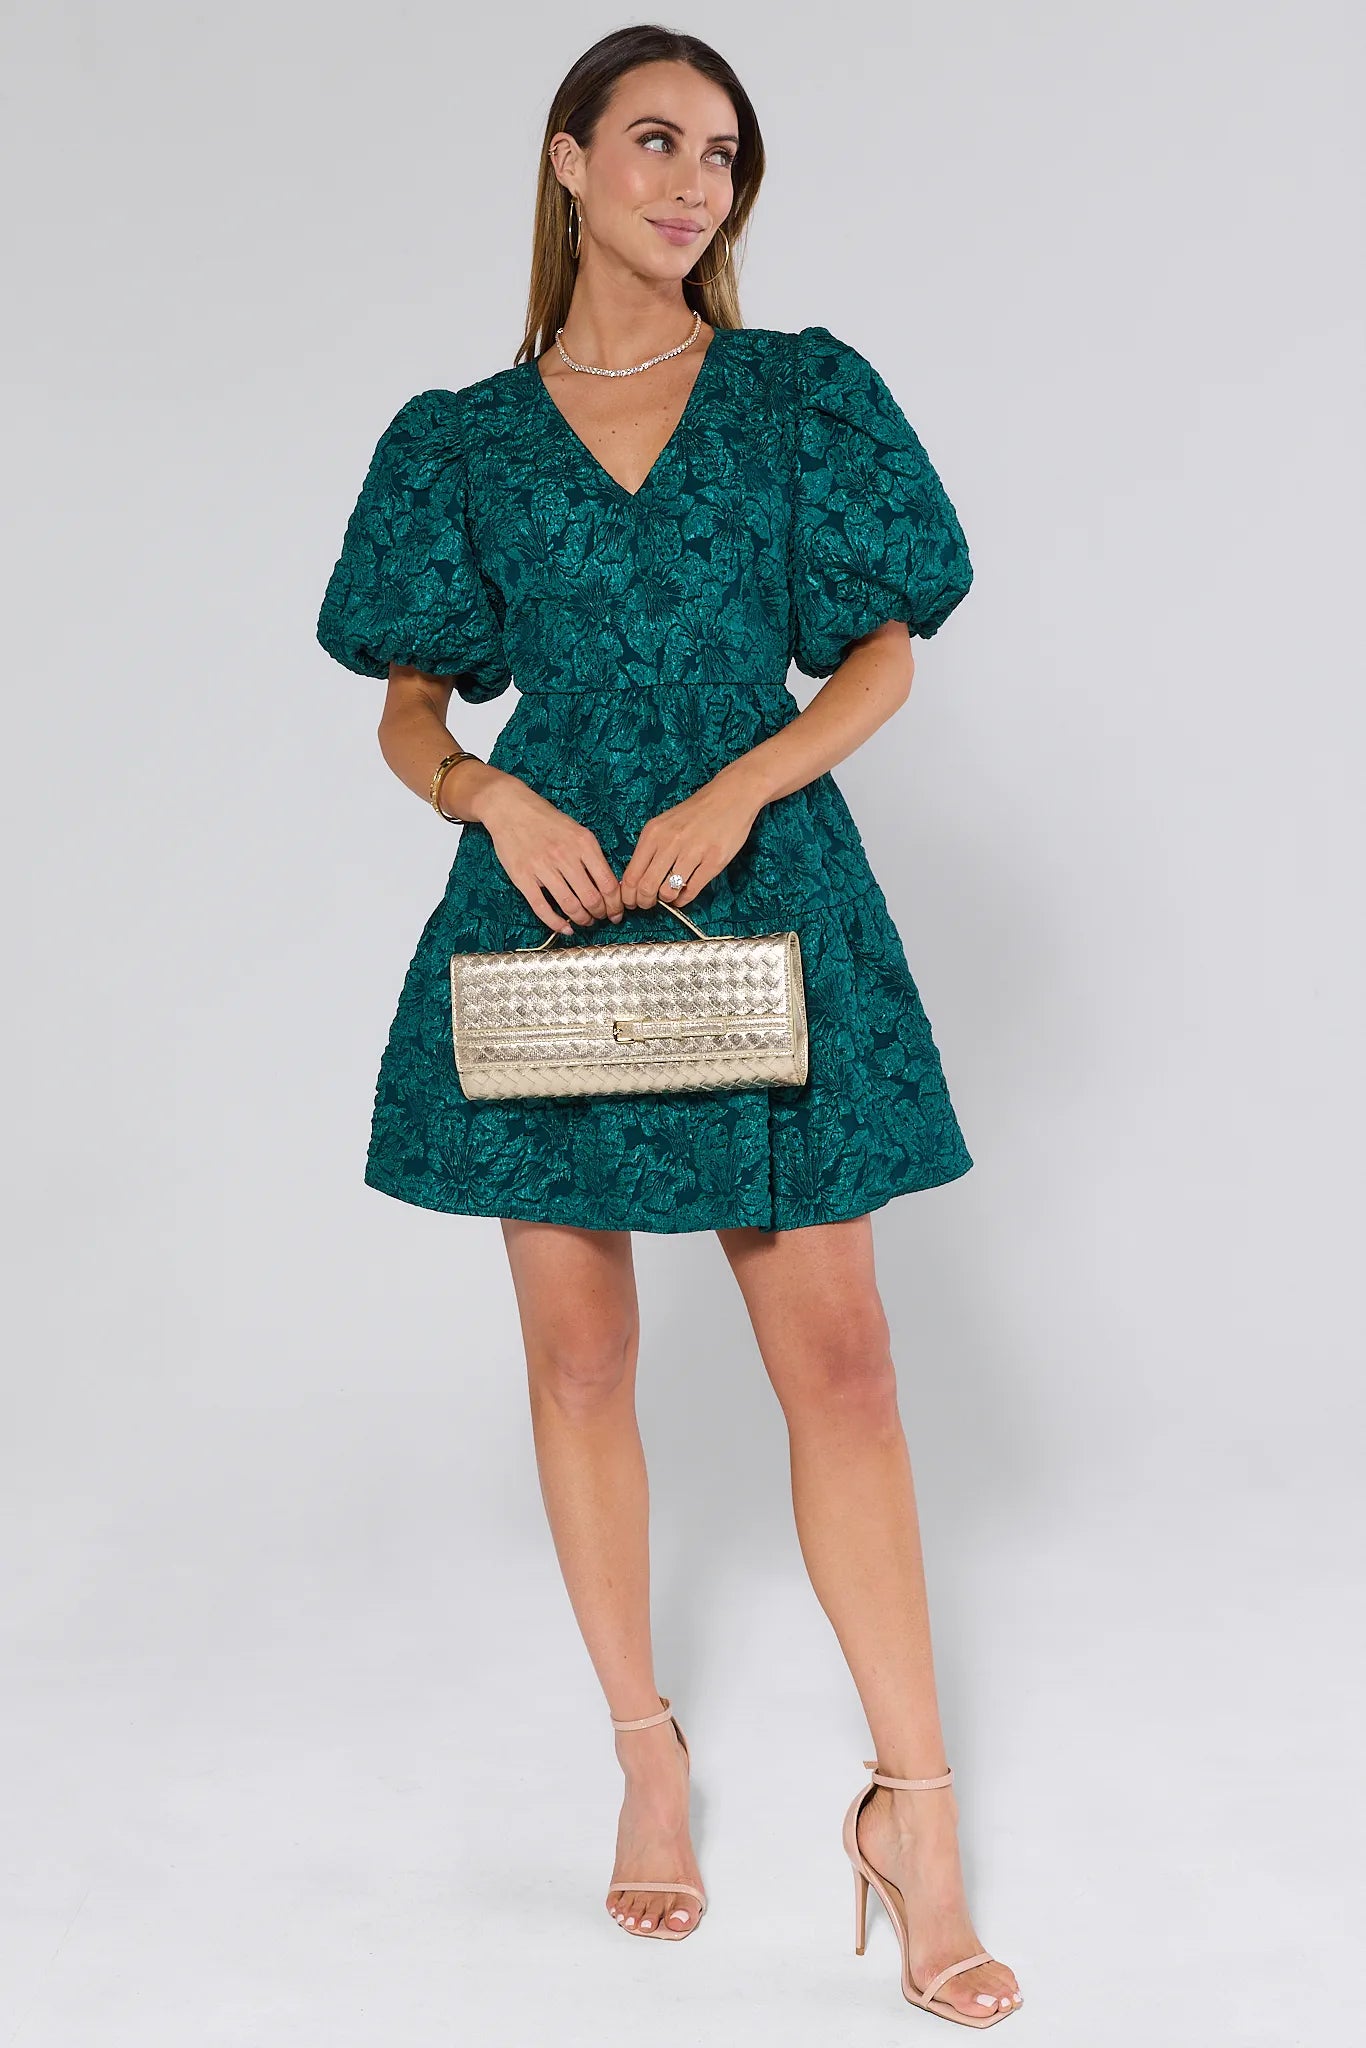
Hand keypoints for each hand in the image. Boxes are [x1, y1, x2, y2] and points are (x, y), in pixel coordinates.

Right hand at [472, 770, 623, 934]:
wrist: (510, 808)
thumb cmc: (546, 820)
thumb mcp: (578, 830)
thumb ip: (593, 856)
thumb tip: (609, 885)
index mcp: (584, 843)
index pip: (608, 883)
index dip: (615, 904)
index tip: (616, 912)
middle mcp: (565, 856)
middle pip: (592, 898)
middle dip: (600, 914)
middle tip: (601, 918)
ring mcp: (542, 867)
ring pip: (570, 906)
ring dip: (582, 920)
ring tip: (585, 922)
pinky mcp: (523, 878)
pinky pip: (542, 908)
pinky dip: (556, 924)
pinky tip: (565, 929)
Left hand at [620, 770, 761, 911]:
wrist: (730, 796)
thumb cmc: (696, 812)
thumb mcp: (664, 824)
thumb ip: (649, 849)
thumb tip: (635, 881)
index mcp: (653, 833)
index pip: (631, 875)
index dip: (629, 895)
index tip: (632, 901)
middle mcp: (670, 842)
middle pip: (646, 888)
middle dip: (645, 902)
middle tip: (649, 904)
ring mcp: (693, 852)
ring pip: (668, 892)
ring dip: (667, 900)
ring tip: (670, 895)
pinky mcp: (713, 862)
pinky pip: (691, 892)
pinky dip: (684, 899)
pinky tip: (683, 894)